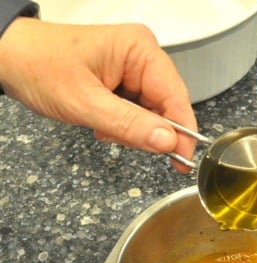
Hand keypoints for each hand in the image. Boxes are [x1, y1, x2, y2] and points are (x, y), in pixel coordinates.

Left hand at [0, 18, 195, 171]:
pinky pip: (138, 109)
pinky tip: (103, 124)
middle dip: (148, 131)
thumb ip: (130, 125)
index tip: (182, 161)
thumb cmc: (38, 66)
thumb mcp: (84, 103)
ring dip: (132, 129)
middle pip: (166, 106)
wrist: (8, 56)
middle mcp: (143, 55)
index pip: (176, 97)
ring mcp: (134, 67)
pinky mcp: (125, 78)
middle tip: (121, 141)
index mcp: (141, 50)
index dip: (182, 133)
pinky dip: (124, 124)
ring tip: (103, 129)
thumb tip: (168, 142)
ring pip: (152, 112)